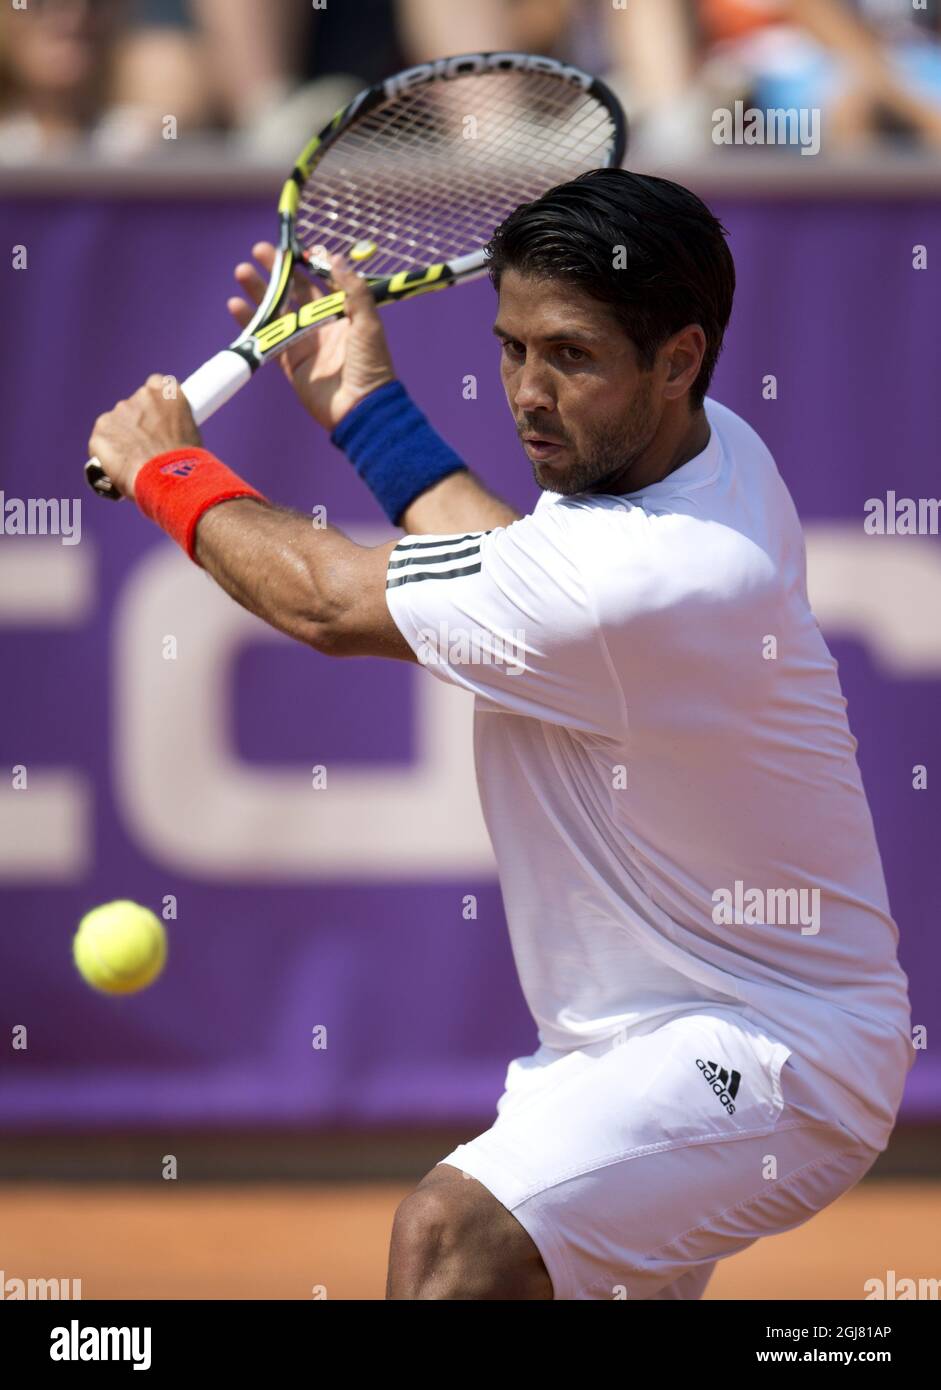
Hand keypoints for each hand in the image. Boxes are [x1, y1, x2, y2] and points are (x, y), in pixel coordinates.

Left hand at [88, 375, 201, 499]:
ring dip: (121, 438)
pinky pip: (101, 442)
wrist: (168, 479)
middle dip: (136, 425)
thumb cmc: (185, 464)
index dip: (154, 405)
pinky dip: (107, 453)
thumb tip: (167, 438)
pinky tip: (120, 467)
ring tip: (134, 462)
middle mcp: (141, 396)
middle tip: (146, 448)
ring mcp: (118, 412)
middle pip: (133, 407)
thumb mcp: (191, 435)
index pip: (156, 385)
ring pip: (115, 424)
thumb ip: (173, 426)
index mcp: (167, 392)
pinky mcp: (101, 431)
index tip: (157, 420)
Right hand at [228, 243, 395, 431]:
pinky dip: (251, 322)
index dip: (305, 266)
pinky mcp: (289, 362)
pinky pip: (266, 338)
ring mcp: (304, 343)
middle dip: (276, 272)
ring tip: (241, 271)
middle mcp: (321, 326)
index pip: (320, 283)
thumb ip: (353, 291)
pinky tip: (235, 305)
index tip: (290, 249)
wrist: (362, 408)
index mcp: (342, 314)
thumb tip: (336, 257)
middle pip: (294, 293)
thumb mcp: (368, 323)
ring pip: (276, 311)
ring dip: (259, 292)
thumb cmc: (371, 364)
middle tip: (258, 250)